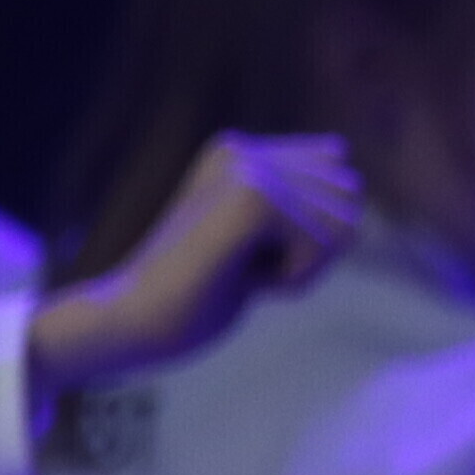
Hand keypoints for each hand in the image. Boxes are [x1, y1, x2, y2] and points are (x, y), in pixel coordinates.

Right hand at [28, 134, 366, 395]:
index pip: (339, 175)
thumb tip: (349, 170)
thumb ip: (297, 204)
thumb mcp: (254, 241)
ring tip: (236, 271)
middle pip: (350, 199)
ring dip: (302, 267)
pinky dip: (294, 279)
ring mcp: (247, 170)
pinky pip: (326, 244)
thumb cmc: (192, 296)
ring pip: (344, 223)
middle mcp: (244, 150)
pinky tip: (239, 280)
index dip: (311, 232)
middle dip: (311, 250)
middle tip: (239, 266)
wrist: (125, 324)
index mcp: (240, 151)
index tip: (245, 251)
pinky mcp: (251, 200)